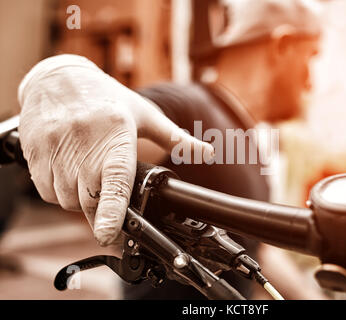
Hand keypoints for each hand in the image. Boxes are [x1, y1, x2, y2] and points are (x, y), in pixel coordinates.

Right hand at [18, 54, 213, 245]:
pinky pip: (46, 191)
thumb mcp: (144, 114)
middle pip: (89, 200)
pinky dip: (60, 192)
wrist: (58, 78)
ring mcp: (55, 148)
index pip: (115, 182)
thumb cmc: (106, 98)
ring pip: (66, 199)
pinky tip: (70, 173)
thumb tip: (208, 151)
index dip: (113, 213)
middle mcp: (83, 144)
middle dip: (101, 210)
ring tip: (90, 177)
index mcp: (116, 135)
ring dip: (80, 201)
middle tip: (109, 198)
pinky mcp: (35, 153)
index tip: (109, 235)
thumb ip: (176, 137)